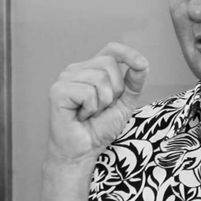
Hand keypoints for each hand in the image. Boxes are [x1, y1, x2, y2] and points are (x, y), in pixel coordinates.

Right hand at [46, 42, 148, 163]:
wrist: (83, 152)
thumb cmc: (99, 128)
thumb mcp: (124, 102)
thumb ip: (134, 82)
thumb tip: (142, 63)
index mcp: (90, 69)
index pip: (111, 49)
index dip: (127, 53)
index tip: (141, 64)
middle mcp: (76, 69)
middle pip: (109, 63)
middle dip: (115, 91)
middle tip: (101, 108)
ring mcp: (64, 78)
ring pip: (100, 78)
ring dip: (102, 103)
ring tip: (90, 113)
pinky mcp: (58, 91)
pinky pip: (88, 93)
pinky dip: (91, 109)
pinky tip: (81, 116)